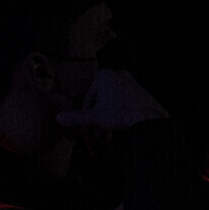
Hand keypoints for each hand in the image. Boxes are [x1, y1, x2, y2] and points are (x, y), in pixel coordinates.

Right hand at [54, 65, 170, 132]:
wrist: (149, 117)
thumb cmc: (122, 114)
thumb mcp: (95, 117)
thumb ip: (76, 117)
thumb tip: (59, 118)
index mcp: (104, 76)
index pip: (89, 98)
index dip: (87, 116)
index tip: (89, 128)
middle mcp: (118, 74)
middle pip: (101, 101)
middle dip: (99, 120)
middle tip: (99, 135)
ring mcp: (130, 81)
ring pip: (113, 103)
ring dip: (108, 119)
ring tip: (108, 135)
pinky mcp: (140, 89)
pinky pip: (124, 102)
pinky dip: (120, 114)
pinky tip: (120, 126)